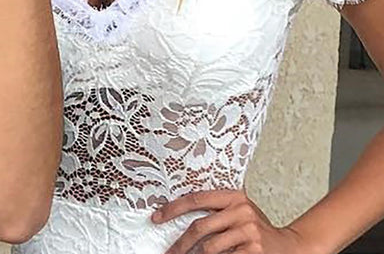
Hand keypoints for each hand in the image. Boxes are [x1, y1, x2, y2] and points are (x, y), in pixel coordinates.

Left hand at [150, 189, 308, 253]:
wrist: (289, 246)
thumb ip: (217, 212)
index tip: (156, 217)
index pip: (197, 198)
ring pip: (209, 247)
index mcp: (234, 196)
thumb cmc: (257, 230)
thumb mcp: (239, 212)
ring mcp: (248, 230)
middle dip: (179, 244)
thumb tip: (181, 221)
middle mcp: (241, 209)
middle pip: (200, 227)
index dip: (174, 208)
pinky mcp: (253, 250)